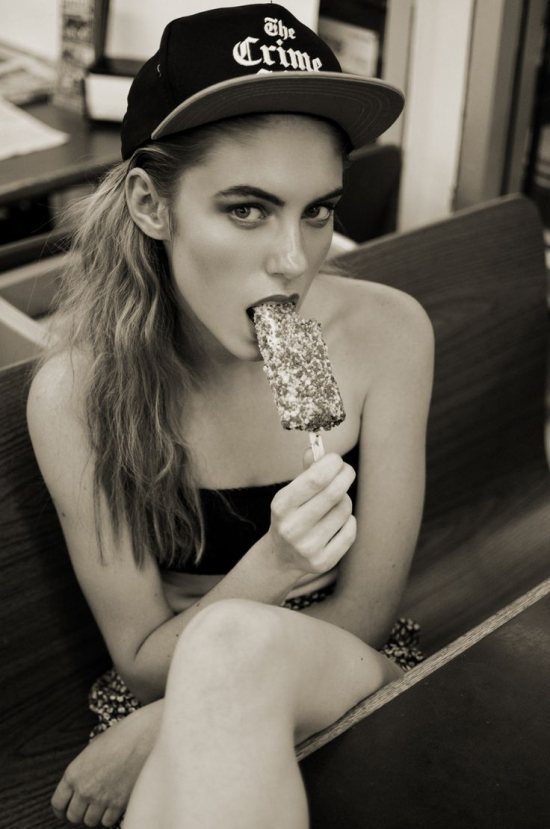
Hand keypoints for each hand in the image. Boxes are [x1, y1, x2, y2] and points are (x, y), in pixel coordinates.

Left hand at [51, 702, 159, 825]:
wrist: (145, 736)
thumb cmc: (122, 736)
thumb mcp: (93, 748)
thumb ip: (83, 769)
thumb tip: (81, 781)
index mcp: (74, 773)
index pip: (57, 803)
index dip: (60, 810)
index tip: (64, 811)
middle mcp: (84, 788)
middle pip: (73, 816)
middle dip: (79, 813)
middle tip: (86, 808)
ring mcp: (101, 798)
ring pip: (90, 822)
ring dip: (94, 816)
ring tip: (102, 805)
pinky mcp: (119, 804)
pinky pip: (107, 822)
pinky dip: (109, 817)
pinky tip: (113, 806)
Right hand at [268, 452, 355, 575]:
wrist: (281, 557)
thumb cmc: (291, 515)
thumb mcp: (290, 493)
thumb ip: (305, 472)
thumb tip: (315, 449)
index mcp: (281, 506)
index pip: (315, 479)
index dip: (331, 464)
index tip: (337, 459)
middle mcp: (292, 528)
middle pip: (333, 494)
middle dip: (345, 476)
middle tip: (347, 470)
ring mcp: (307, 547)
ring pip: (344, 510)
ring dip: (345, 499)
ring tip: (336, 501)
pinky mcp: (322, 561)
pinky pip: (350, 531)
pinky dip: (349, 520)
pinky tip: (339, 521)